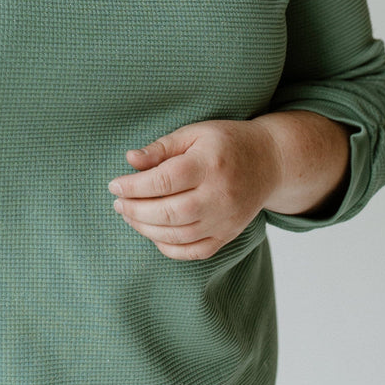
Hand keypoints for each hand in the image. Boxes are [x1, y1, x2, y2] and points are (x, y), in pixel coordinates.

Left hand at [107, 119, 281, 260]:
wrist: (270, 161)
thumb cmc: (226, 142)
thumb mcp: (194, 133)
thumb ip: (161, 147)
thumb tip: (130, 159)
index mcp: (208, 164)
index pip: (164, 181)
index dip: (133, 186)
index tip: (114, 185)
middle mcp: (219, 195)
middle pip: (170, 212)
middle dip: (136, 210)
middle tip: (118, 204)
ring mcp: (226, 219)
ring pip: (180, 235)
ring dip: (147, 229)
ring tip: (129, 216)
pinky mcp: (229, 234)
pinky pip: (196, 251)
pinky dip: (170, 248)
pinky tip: (153, 234)